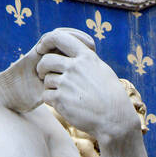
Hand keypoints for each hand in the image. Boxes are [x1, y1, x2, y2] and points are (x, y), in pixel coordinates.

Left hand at [34, 28, 138, 142]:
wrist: (114, 118)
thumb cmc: (111, 96)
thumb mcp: (102, 69)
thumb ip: (86, 60)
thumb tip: (74, 52)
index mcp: (86, 56)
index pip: (58, 38)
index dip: (46, 41)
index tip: (41, 48)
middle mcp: (75, 67)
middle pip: (46, 60)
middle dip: (42, 68)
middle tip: (43, 74)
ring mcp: (66, 83)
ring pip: (46, 80)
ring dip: (50, 87)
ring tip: (63, 94)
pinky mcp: (61, 100)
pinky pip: (46, 95)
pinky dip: (51, 100)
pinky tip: (62, 104)